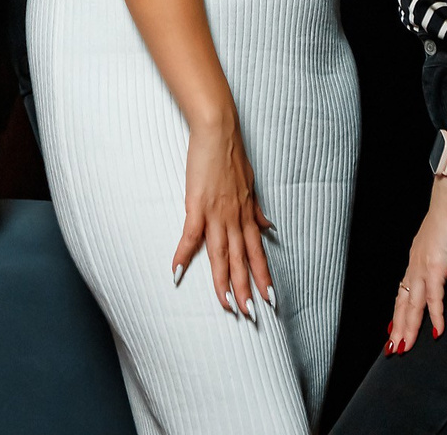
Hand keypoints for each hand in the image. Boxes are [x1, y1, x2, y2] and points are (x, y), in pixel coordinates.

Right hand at [172, 113, 274, 319]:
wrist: (219, 132)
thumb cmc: (232, 155)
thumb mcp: (251, 184)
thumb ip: (257, 210)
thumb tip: (270, 227)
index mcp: (247, 213)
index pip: (256, 252)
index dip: (262, 275)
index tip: (269, 297)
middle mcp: (235, 218)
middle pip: (241, 259)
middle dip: (246, 288)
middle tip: (251, 314)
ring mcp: (217, 213)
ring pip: (221, 254)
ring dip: (223, 281)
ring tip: (227, 305)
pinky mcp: (197, 204)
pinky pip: (191, 235)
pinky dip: (183, 254)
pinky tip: (177, 272)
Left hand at [387, 177, 446, 352]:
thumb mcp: (440, 240)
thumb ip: (438, 254)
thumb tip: (440, 264)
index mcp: (415, 258)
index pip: (403, 290)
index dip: (398, 311)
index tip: (393, 329)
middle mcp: (415, 264)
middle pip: (403, 301)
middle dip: (398, 326)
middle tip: (393, 348)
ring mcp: (424, 266)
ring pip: (412, 303)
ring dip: (409, 327)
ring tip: (405, 346)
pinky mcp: (437, 266)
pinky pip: (435, 296)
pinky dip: (435, 314)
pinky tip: (437, 331)